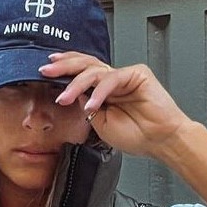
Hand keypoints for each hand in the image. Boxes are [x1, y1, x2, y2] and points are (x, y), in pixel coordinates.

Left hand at [40, 53, 193, 160]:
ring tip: (64, 98)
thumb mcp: (100, 124)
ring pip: (95, 71)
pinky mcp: (136, 74)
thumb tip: (74, 93)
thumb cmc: (137, 136)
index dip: (64, 70)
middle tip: (46, 70)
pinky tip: (92, 105)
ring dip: (76, 84)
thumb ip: (87, 107)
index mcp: (105, 91)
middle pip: (85, 65)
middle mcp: (113, 81)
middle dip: (63, 67)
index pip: (81, 74)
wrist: (160, 141)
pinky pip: (112, 79)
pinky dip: (100, 92)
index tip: (46, 71)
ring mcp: (124, 76)